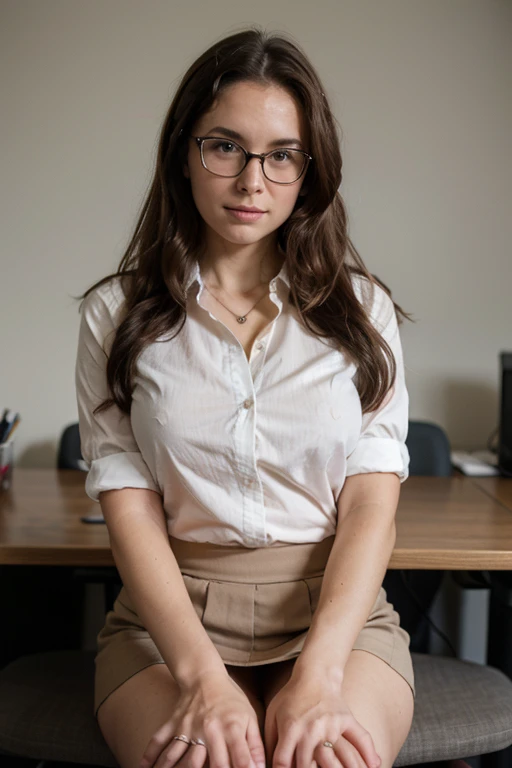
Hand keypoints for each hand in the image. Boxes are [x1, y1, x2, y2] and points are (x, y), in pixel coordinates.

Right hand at [139, 671, 265, 767]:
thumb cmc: (230, 700)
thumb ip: (254, 746)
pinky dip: (150, 756)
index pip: (238, 760)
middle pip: (209, 764)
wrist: (204, 675)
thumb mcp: (249, 717)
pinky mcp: (173, 724)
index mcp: (231, 728)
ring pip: (177, 756)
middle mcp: (208, 730)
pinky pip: (158, 741)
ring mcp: (187, 727)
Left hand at [264, 672, 380, 767]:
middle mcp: (311, 729)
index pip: (283, 761)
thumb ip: (270, 742)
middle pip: (307, 765)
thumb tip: (265, 765)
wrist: (315, 674)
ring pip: (337, 758)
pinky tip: (374, 766)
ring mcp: (332, 725)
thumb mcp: (273, 715)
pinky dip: (369, 754)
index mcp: (291, 727)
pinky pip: (362, 739)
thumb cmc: (291, 697)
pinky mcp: (347, 720)